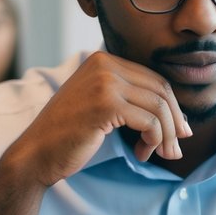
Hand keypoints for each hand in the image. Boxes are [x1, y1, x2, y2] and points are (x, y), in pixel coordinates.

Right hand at [0, 52, 191, 214]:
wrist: (36, 153)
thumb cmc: (69, 136)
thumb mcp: (100, 106)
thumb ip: (129, 99)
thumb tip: (179, 117)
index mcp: (103, 60)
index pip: (154, 79)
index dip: (172, 107)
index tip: (178, 131)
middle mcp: (104, 64)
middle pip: (161, 90)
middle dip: (174, 122)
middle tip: (176, 148)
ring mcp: (104, 82)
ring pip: (159, 106)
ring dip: (166, 135)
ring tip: (161, 154)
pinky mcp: (106, 104)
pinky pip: (150, 121)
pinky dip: (153, 141)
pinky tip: (141, 154)